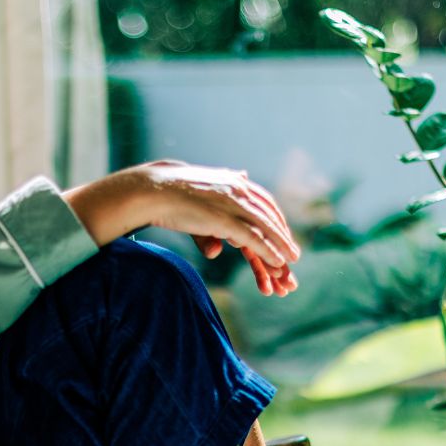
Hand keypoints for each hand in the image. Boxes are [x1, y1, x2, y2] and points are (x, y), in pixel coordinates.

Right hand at [63, 161, 300, 296]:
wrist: (152, 187)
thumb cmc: (170, 195)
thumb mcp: (197, 206)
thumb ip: (211, 224)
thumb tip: (217, 245)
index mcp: (233, 184)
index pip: (263, 203)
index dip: (275, 221)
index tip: (284, 236)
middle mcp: (238, 190)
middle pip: (268, 216)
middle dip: (282, 236)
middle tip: (293, 255)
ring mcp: (231, 204)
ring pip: (266, 227)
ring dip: (282, 245)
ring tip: (292, 261)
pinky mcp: (223, 219)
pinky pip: (252, 237)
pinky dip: (268, 250)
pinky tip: (280, 262)